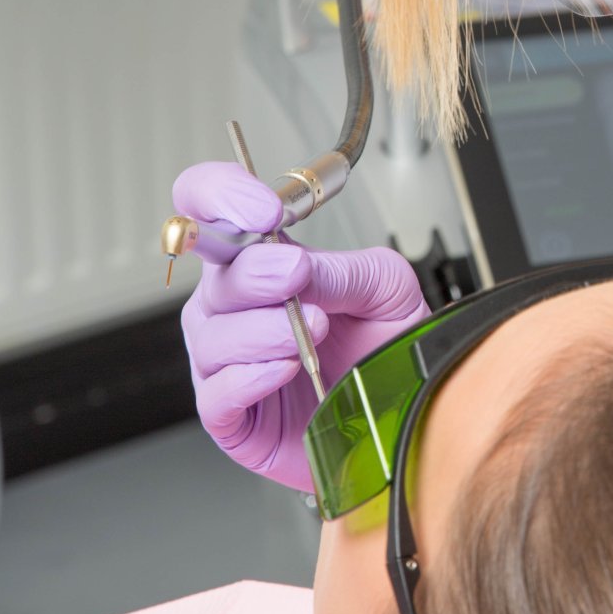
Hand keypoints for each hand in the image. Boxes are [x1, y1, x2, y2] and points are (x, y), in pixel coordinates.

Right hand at [176, 161, 430, 490]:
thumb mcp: (385, 288)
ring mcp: (226, 361)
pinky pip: (215, 394)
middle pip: (211, 273)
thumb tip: (295, 262)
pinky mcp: (230, 417)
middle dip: (254, 269)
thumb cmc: (386, 347)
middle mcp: (235, 305)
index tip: (262, 209)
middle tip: (297, 273)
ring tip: (310, 333)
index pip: (210, 205)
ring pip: (212, 334)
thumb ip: (341, 270)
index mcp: (264, 259)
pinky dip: (250, 377)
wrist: (402, 415)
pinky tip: (285, 369)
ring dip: (262, 329)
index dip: (221, 195)